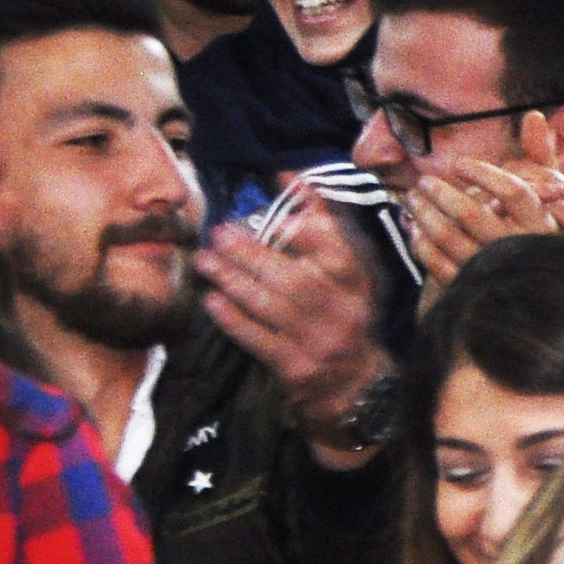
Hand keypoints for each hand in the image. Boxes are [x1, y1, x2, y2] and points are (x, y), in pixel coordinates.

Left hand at [195, 186, 391, 461]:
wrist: (357, 385)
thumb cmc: (347, 315)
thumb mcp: (352, 272)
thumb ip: (326, 225)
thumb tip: (291, 177)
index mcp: (358, 281)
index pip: (337, 248)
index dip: (310, 225)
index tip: (282, 207)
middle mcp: (342, 309)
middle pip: (294, 277)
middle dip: (253, 252)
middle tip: (220, 232)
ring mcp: (318, 340)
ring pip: (272, 306)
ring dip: (234, 280)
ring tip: (205, 260)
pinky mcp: (296, 367)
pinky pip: (260, 339)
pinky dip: (234, 319)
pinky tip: (212, 300)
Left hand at [407, 152, 563, 289]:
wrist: (531, 287)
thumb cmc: (536, 228)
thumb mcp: (546, 191)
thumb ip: (540, 153)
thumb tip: (533, 114)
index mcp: (540, 222)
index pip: (513, 191)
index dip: (484, 173)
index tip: (459, 164)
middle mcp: (517, 247)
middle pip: (472, 213)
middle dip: (441, 192)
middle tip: (423, 179)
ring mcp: (493, 269)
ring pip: (450, 238)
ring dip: (424, 215)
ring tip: (412, 199)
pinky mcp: (471, 287)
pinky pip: (438, 265)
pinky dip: (422, 245)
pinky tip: (415, 230)